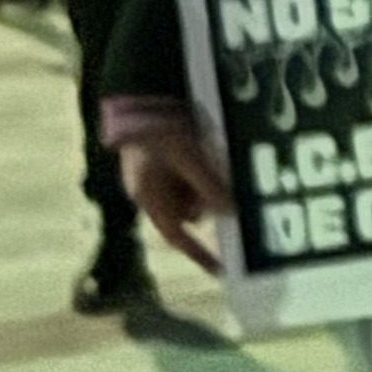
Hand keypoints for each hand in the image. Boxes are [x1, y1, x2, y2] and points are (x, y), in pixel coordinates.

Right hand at [117, 119, 231, 274]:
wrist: (141, 100)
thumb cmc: (160, 129)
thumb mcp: (188, 157)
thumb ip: (208, 184)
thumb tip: (230, 212)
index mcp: (150, 197)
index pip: (177, 236)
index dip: (200, 254)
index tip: (222, 270)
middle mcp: (152, 195)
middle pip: (191, 215)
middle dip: (211, 204)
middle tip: (226, 181)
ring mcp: (158, 182)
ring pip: (194, 197)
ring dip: (210, 186)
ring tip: (214, 157)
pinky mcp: (166, 168)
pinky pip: (191, 181)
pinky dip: (205, 175)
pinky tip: (211, 153)